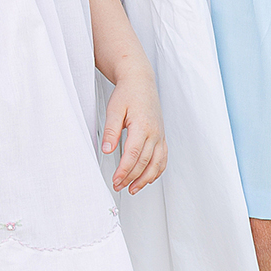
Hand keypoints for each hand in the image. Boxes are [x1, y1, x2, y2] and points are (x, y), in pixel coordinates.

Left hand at [100, 63, 166, 193]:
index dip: (124, 170)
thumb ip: (111, 130)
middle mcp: (155, 133)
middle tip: (118, 186)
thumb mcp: (114, 109)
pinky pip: (163, 158)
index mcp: (142, 125)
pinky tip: (147, 179)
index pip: (134, 154)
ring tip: (132, 189)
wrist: (140, 81)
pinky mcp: (161, 136)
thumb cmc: (127, 94)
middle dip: (131, 178)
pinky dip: (156, 171)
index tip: (115, 180)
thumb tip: (107, 150)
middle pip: (144, 162)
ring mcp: (160, 135)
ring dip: (145, 179)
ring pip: (156, 164)